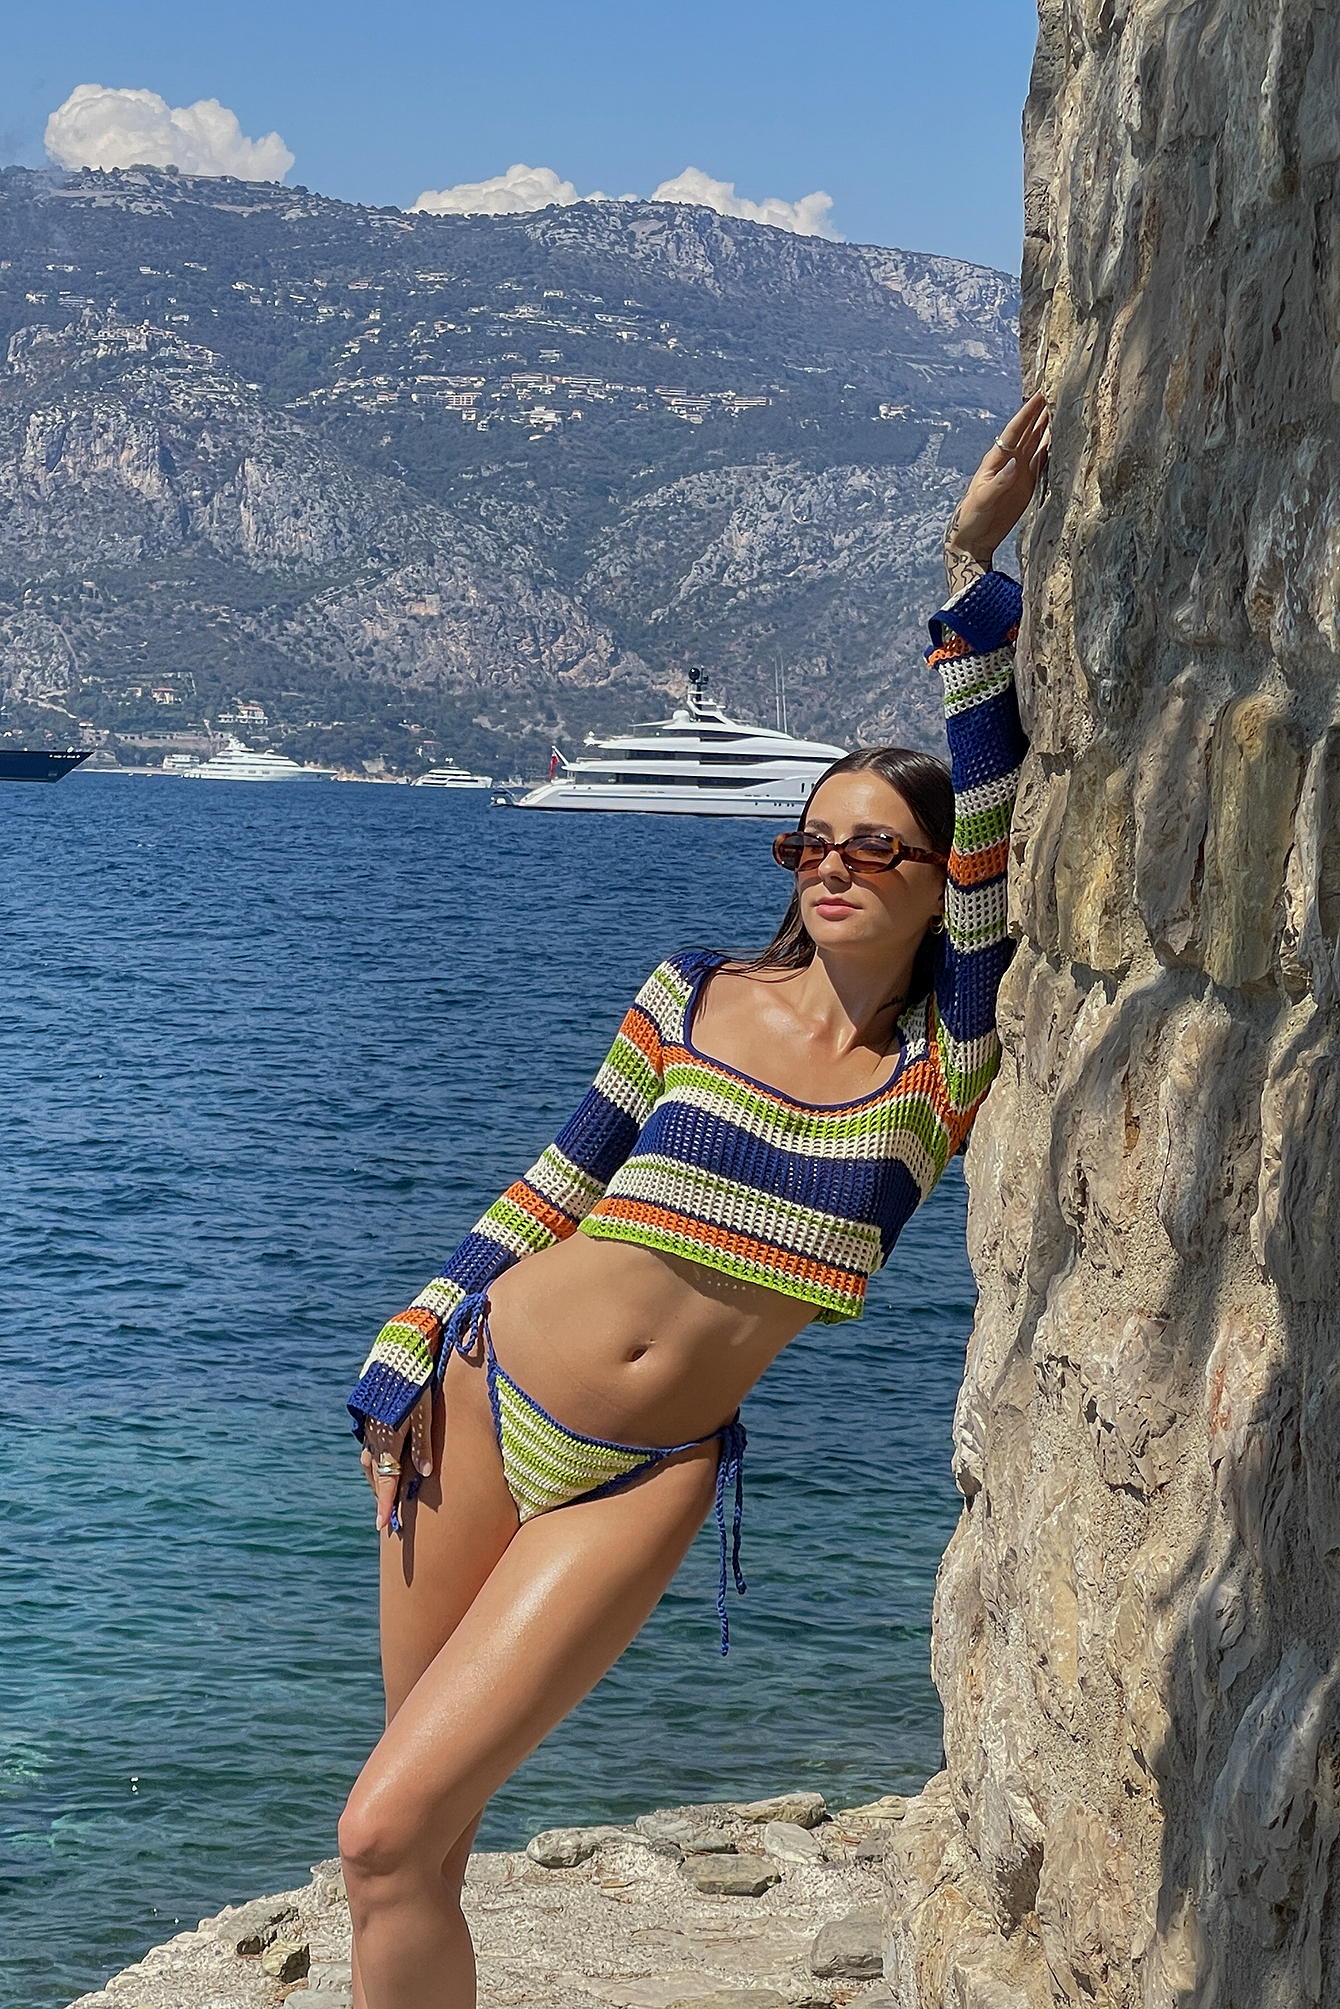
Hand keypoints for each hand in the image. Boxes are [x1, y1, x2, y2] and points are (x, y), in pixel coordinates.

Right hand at [360, 1385, 433, 1532]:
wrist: (397, 1352)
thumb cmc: (416, 1382)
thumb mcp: (424, 1413)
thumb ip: (423, 1444)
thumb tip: (425, 1474)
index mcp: (388, 1438)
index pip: (387, 1480)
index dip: (385, 1504)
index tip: (383, 1526)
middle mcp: (374, 1436)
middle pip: (377, 1474)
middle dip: (382, 1494)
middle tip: (389, 1514)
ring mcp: (369, 1426)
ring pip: (370, 1460)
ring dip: (378, 1477)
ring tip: (386, 1490)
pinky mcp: (369, 1416)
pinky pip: (369, 1445)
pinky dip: (376, 1458)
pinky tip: (385, 1458)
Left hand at [944, 391, 1049, 593]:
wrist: (973, 538)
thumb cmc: (971, 517)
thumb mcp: (983, 500)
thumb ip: (999, 482)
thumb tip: (1016, 464)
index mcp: (996, 461)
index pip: (1014, 432)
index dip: (1027, 415)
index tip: (1040, 397)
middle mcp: (1009, 462)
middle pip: (1027, 433)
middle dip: (1039, 414)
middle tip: (1055, 394)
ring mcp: (1019, 473)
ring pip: (1035, 444)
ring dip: (1046, 428)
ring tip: (1060, 410)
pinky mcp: (1026, 485)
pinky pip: (1041, 462)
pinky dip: (1050, 449)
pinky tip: (1059, 439)